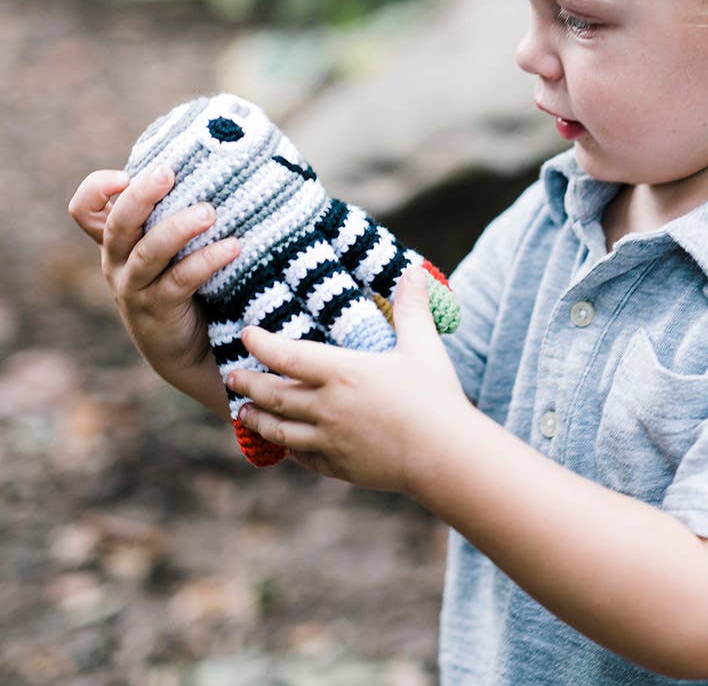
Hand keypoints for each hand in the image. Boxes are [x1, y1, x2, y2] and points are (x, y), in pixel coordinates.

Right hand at [67, 166, 239, 382]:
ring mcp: (135, 289)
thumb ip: (178, 213)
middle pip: (117, 225)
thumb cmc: (185, 284)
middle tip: (168, 173)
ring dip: (178, 228)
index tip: (126, 175)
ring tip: (209, 212)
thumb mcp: (171, 248)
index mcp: (117, 242)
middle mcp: (118, 263)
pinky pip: (181, 280)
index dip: (96, 189)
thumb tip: (218, 168)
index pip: (85, 211)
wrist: (188, 349)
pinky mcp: (160, 310)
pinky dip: (206, 261)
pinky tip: (233, 247)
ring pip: (148, 252)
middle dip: (140, 196)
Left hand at [229, 266, 470, 491]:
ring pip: (279, 429)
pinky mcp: (338, 467)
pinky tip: (285, 442)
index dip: (262, 344)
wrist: (445, 456)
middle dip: (248, 383)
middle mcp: (328, 407)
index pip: (287, 356)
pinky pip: (302, 456)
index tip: (248, 335)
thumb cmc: (435, 397)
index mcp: (343, 372)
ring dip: (256, 418)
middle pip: (273, 394)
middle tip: (233, 375)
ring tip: (243, 410)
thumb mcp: (423, 346)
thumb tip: (413, 271)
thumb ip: (412, 308)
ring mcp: (330, 440)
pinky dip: (287, 446)